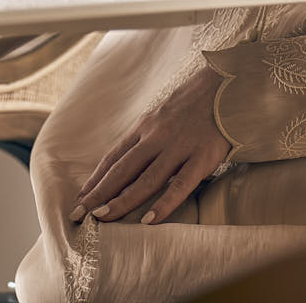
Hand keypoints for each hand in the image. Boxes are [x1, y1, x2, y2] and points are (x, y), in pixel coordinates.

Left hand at [69, 66, 231, 225]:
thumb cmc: (195, 103)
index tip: (80, 197)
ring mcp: (178, 147)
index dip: (96, 179)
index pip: (113, 157)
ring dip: (122, 200)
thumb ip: (148, 136)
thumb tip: (131, 160)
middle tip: (78, 213)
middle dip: (98, 193)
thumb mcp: (164, 114)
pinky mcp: (202, 157)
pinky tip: (148, 220)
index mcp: (145, 126)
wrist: (227, 84)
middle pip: (122, 169)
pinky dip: (163, 204)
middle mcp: (156, 137)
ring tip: (102, 218)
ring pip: (145, 179)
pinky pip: (180, 185)